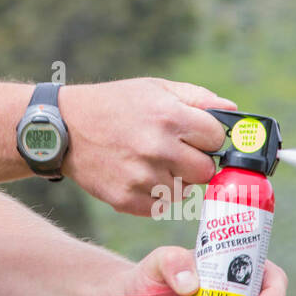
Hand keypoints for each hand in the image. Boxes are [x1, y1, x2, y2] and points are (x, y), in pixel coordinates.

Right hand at [60, 77, 236, 214]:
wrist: (62, 128)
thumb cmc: (114, 104)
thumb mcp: (154, 88)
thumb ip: (197, 98)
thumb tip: (233, 111)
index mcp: (169, 117)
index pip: (217, 138)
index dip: (208, 137)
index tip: (196, 136)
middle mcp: (158, 148)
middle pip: (206, 171)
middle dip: (195, 161)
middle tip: (175, 152)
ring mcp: (142, 177)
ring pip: (184, 191)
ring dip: (173, 180)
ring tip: (149, 162)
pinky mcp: (127, 200)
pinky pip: (160, 206)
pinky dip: (154, 195)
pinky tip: (136, 175)